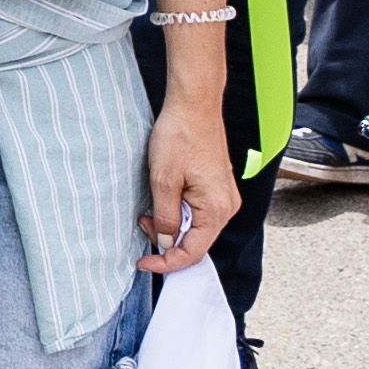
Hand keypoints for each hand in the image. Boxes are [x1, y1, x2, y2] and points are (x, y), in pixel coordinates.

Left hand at [138, 86, 232, 275]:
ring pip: (197, 227)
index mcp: (217, 209)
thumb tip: (166, 242)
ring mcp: (224, 196)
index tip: (144, 263)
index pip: (192, 252)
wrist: (194, 104)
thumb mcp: (163, 181)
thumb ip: (165, 217)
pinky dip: (179, 213)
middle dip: (167, 241)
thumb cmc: (181, 136)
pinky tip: (164, 202)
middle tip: (142, 226)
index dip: (166, 262)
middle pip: (196, 242)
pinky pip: (199, 212)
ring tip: (149, 211)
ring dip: (172, 226)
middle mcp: (226, 206)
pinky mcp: (217, 187)